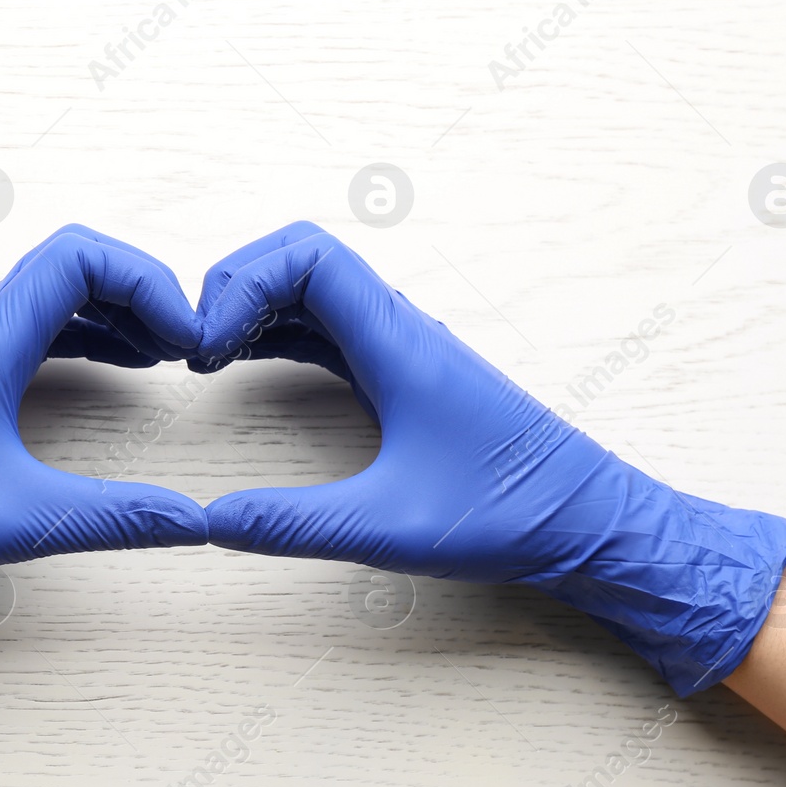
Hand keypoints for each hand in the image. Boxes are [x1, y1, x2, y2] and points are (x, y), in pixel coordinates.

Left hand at [0, 226, 206, 725]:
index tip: (185, 340)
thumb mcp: (12, 522)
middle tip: (188, 345)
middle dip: (142, 291)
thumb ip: (110, 518)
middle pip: (74, 266)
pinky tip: (118, 373)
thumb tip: (194, 520)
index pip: (77, 257)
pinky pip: (39, 334)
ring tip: (168, 354)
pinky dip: (89, 338)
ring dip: (118, 312)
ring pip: (56, 298)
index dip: (145, 280)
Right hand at [195, 222, 785, 694]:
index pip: (307, 257)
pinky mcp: (404, 373)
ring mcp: (402, 348)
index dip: (241, 284)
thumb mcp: (394, 529)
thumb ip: (297, 525)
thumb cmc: (511, 515)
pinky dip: (279, 333)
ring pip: (313, 290)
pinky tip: (248, 366)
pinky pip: (328, 327)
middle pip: (301, 258)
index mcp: (399, 342)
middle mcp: (400, 329)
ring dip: (255, 307)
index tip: (208, 349)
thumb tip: (212, 523)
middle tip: (197, 350)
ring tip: (208, 358)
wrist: (588, 522)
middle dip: (235, 286)